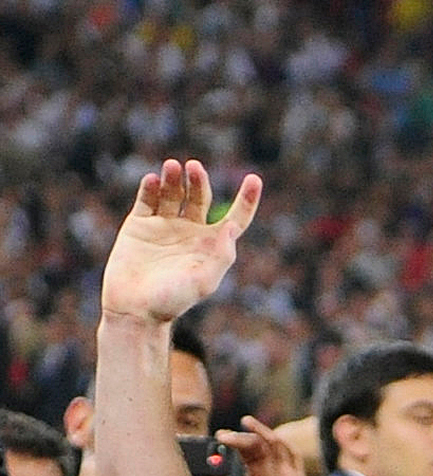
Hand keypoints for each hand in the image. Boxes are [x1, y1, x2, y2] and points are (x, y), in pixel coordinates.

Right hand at [101, 160, 262, 327]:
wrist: (135, 308)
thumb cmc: (173, 300)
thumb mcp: (204, 281)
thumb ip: (221, 255)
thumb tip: (233, 227)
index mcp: (211, 245)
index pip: (235, 217)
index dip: (247, 200)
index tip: (254, 179)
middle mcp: (190, 232)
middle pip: (200, 198)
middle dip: (199, 182)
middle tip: (194, 167)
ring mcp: (164, 226)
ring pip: (173, 194)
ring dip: (175, 179)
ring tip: (173, 166)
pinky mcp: (139, 225)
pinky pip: (147, 201)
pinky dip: (150, 188)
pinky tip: (154, 180)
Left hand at [213, 417, 311, 475]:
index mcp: (254, 470)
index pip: (243, 450)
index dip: (233, 441)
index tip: (220, 436)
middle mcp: (269, 465)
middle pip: (257, 444)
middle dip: (243, 436)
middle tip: (228, 433)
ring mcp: (283, 469)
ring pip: (274, 444)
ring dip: (263, 432)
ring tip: (249, 423)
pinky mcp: (297, 475)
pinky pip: (293, 456)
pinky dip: (286, 447)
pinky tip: (276, 439)